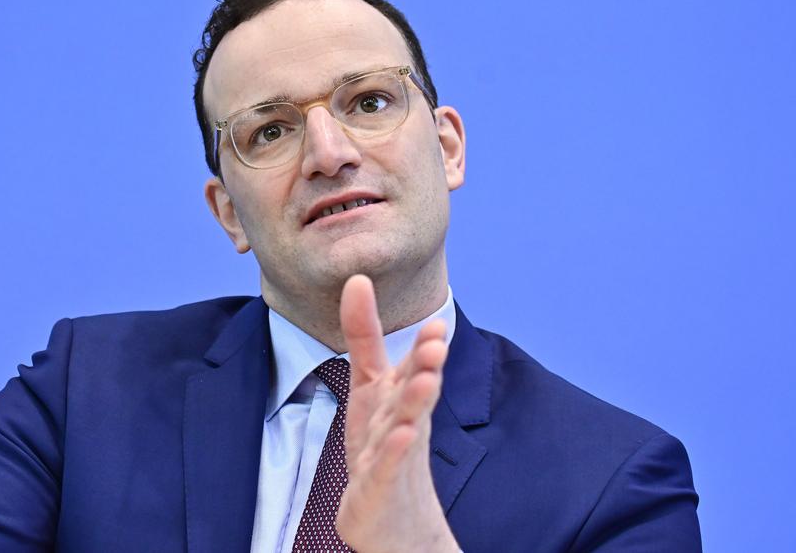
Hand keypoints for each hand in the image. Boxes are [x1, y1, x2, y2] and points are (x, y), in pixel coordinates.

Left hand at [335, 275, 457, 552]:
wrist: (391, 516)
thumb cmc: (383, 443)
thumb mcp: (369, 384)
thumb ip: (364, 334)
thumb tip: (358, 279)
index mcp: (400, 396)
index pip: (413, 367)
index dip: (424, 347)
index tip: (437, 325)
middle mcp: (403, 421)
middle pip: (414, 391)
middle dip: (425, 367)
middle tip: (436, 344)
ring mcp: (393, 454)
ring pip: (405, 425)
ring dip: (416, 403)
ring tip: (427, 381)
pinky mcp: (377, 486)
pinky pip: (386, 466)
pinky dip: (393, 452)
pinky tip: (401, 436)